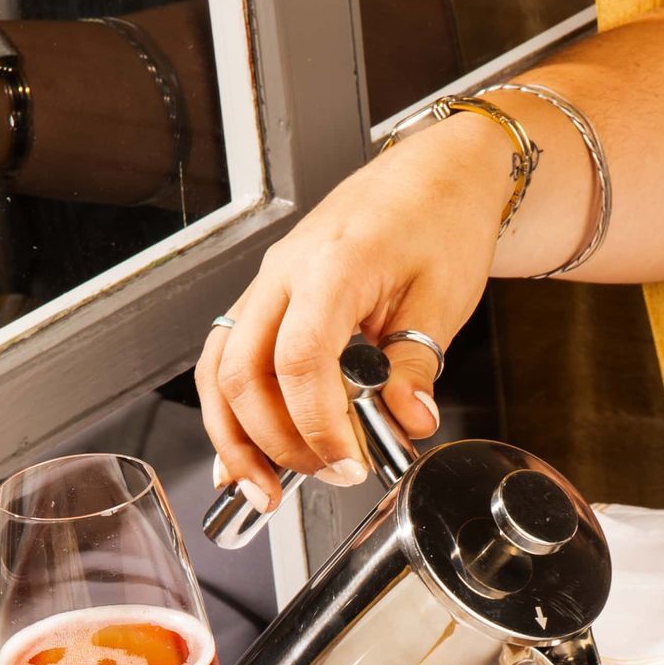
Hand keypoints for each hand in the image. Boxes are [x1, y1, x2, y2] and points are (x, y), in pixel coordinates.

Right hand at [194, 115, 516, 503]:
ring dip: (237, 439)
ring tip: (267, 489)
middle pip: (242, 374)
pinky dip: (231, 414)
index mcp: (333, 266)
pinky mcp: (266, 300)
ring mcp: (266, 285)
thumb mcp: (445, 298)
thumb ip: (416, 364)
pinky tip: (248, 456)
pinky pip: (228, 361)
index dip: (318, 425)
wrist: (433, 175)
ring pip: (219, 371)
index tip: (350, 463)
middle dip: (276, 443)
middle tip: (328, 475)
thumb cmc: (439, 220)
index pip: (300, 360)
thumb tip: (406, 422)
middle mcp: (283, 273)